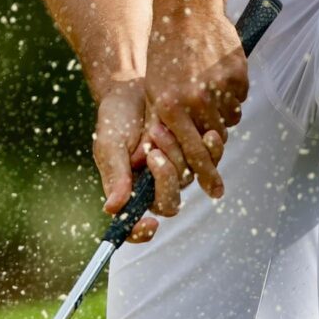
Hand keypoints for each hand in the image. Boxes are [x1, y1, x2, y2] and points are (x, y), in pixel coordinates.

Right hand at [91, 81, 229, 243]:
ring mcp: (177, 170)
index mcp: (128, 190)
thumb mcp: (109, 142)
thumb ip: (115, 173)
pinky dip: (209, 148)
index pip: (132, 224)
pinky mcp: (194, 153)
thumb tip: (112, 209)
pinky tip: (207, 133)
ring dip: (178, 156)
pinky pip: (209, 160)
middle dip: (164, 179)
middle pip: (168, 204)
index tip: (149, 225)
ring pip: (188, 180)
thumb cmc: (116, 116)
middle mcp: (154, 186)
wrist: (136, 87)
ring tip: (160, 128)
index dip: (140, 232)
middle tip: (152, 152)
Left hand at [141, 0, 249, 207]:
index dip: (205, 176)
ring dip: (221, 117)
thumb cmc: (164, 53)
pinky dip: (231, 97)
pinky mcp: (238, 75)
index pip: (192, 153)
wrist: (185, 11)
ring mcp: (220, 88)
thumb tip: (180, 155)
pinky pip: (239, 100)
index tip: (215, 193)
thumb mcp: (155, 89)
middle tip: (215, 167)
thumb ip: (166, 122)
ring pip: (229, 121)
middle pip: (214, 141)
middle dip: (213, 151)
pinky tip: (217, 79)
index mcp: (170, 106)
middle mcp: (196, 100)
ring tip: (207, 95)